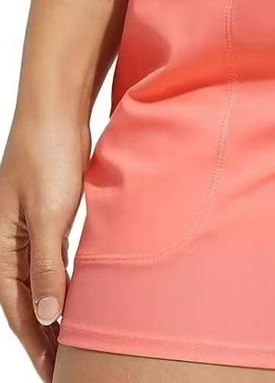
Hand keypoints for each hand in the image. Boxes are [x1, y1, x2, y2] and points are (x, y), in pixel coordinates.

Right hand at [0, 114, 87, 380]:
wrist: (56, 110)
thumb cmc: (48, 156)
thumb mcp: (49, 214)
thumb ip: (47, 264)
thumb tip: (49, 315)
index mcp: (1, 245)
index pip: (18, 307)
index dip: (36, 340)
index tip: (53, 371)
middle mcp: (9, 241)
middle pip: (25, 299)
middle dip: (42, 335)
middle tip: (62, 368)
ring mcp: (26, 226)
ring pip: (38, 279)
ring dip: (51, 310)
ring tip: (68, 340)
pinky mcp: (47, 211)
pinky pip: (50, 257)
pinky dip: (60, 280)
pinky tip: (75, 292)